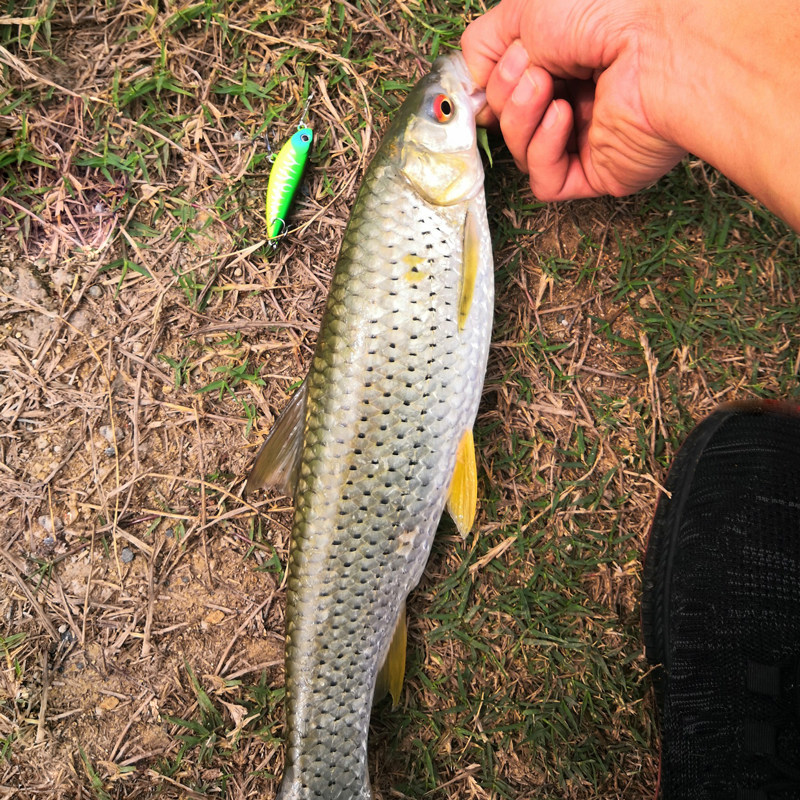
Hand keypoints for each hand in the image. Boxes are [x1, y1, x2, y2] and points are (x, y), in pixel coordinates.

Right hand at [461, 0, 685, 201]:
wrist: (660, 43)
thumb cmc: (607, 10)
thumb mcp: (526, 8)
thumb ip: (484, 43)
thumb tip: (474, 83)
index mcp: (564, 60)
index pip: (507, 87)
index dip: (491, 84)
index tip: (486, 75)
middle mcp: (576, 98)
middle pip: (509, 120)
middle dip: (509, 93)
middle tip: (533, 69)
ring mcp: (587, 139)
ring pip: (521, 151)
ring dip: (521, 118)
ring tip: (546, 87)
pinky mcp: (598, 174)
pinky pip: (546, 181)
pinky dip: (541, 150)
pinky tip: (562, 118)